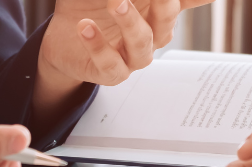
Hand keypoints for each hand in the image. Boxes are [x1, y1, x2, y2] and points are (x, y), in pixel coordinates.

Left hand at [41, 0, 212, 85]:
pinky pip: (110, 64)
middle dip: (163, 3)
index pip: (188, 0)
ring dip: (129, 21)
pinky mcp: (111, 73)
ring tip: (115, 2)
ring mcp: (133, 56)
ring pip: (141, 43)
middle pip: (167, 20)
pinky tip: (85, 27)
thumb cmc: (91, 6)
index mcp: (157, 9)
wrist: (63, 35)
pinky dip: (97, 45)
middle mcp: (151, 33)